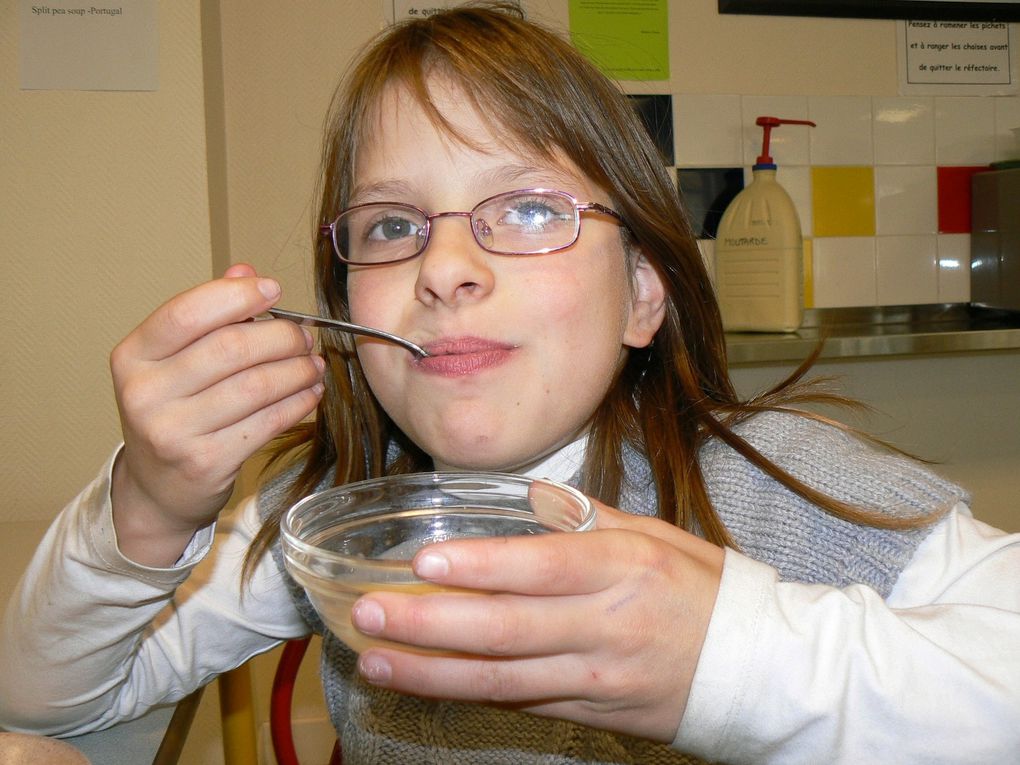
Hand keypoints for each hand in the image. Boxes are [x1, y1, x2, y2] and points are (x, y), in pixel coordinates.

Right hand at [110, 264, 324, 564]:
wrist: (159, 488)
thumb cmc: (174, 411)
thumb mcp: (175, 361)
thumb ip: (209, 315)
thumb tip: (246, 272)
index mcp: (132, 357)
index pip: (186, 313)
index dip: (236, 296)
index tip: (273, 290)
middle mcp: (145, 394)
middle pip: (231, 348)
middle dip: (281, 336)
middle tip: (305, 336)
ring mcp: (173, 432)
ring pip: (256, 386)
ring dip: (297, 370)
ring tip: (313, 364)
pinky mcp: (206, 462)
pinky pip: (267, 422)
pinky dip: (298, 403)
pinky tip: (310, 392)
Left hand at [350, 500, 724, 741]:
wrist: (759, 669)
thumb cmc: (704, 590)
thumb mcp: (657, 535)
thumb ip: (587, 517)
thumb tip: (531, 493)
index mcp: (624, 568)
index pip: (543, 567)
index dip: (481, 566)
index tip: (424, 562)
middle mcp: (606, 625)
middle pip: (506, 629)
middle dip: (430, 624)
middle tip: (368, 612)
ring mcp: (596, 677)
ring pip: (502, 680)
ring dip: (431, 673)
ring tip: (373, 660)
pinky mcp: (591, 713)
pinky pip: (521, 705)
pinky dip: (468, 695)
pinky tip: (422, 684)